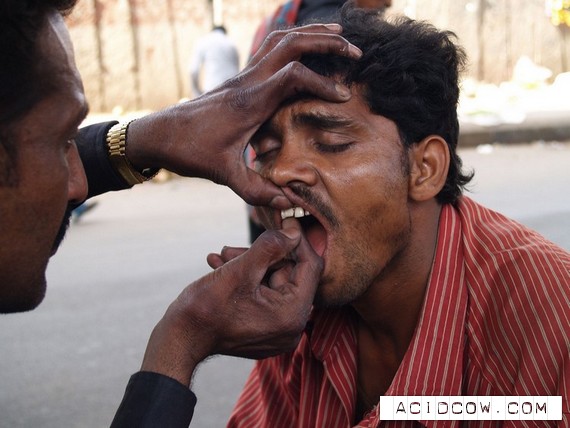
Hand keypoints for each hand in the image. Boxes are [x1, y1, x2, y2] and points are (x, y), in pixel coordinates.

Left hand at [126, 24, 361, 208]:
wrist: (159, 134)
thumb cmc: (190, 151)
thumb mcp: (224, 174)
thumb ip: (256, 190)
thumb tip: (288, 202)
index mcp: (249, 101)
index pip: (293, 75)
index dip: (322, 83)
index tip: (343, 98)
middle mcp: (248, 81)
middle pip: (291, 43)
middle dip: (325, 43)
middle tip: (354, 52)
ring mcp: (243, 76)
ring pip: (280, 39)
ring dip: (310, 35)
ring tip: (339, 38)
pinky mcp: (240, 79)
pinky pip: (270, 49)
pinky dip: (293, 42)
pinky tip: (305, 48)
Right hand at [140, 219, 321, 385]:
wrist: (179, 340)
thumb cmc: (205, 308)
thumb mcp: (239, 269)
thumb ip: (271, 246)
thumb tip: (294, 230)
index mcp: (291, 315)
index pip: (310, 268)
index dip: (297, 241)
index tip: (283, 222)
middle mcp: (291, 328)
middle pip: (290, 275)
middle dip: (264, 255)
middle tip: (234, 247)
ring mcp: (279, 332)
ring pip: (274, 282)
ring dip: (250, 265)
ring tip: (223, 256)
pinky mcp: (266, 331)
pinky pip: (265, 296)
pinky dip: (248, 280)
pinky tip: (222, 267)